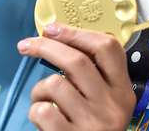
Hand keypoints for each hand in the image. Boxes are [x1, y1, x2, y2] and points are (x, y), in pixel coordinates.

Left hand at [16, 24, 134, 130]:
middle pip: (76, 61)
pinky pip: (43, 111)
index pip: (108, 48)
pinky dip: (35, 110)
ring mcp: (93, 124)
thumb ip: (93, 76)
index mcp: (123, 92)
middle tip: (26, 45)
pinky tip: (42, 118)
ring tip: (42, 100)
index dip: (77, 32)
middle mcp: (112, 106)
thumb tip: (57, 38)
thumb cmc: (93, 128)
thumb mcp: (106, 103)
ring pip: (55, 85)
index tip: (52, 28)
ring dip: (39, 89)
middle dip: (46, 47)